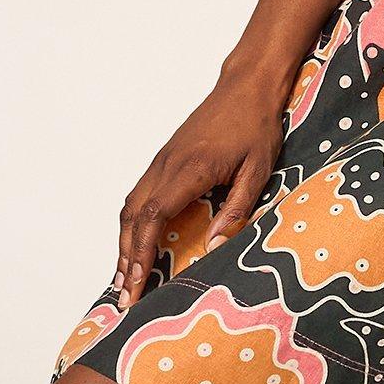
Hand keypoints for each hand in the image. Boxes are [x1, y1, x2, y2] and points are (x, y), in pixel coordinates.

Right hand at [112, 68, 287, 308]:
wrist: (245, 87)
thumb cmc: (256, 126)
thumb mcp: (258, 170)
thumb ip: (236, 208)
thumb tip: (214, 246)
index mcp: (189, 170)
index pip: (153, 216)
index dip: (142, 252)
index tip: (137, 282)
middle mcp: (166, 166)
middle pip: (132, 217)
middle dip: (125, 258)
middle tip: (125, 295)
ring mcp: (161, 161)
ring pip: (130, 207)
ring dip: (124, 243)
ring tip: (124, 278)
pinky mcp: (164, 160)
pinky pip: (139, 196)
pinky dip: (132, 224)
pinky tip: (135, 243)